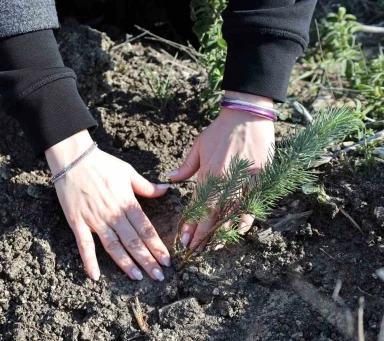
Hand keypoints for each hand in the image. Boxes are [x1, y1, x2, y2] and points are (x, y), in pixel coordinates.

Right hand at [45, 130, 170, 280]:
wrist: (73, 158)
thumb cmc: (102, 163)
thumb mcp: (128, 172)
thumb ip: (146, 186)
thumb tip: (166, 190)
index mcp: (127, 202)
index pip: (146, 229)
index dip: (157, 246)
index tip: (167, 260)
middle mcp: (113, 214)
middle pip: (133, 241)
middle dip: (148, 260)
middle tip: (159, 277)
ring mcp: (95, 219)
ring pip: (113, 246)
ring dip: (126, 263)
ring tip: (137, 277)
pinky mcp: (77, 222)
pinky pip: (84, 244)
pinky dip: (89, 261)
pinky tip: (95, 276)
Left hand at [169, 91, 274, 250]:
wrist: (247, 115)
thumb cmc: (220, 130)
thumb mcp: (198, 145)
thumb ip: (186, 167)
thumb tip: (170, 179)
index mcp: (209, 173)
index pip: (197, 205)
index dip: (190, 223)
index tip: (184, 238)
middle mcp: (225, 181)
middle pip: (212, 215)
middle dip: (202, 235)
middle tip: (194, 250)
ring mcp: (244, 181)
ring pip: (232, 214)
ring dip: (222, 232)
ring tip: (213, 247)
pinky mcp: (259, 179)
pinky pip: (252, 204)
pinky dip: (245, 219)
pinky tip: (238, 231)